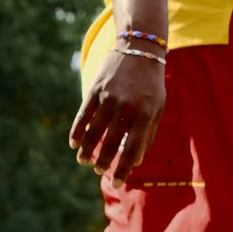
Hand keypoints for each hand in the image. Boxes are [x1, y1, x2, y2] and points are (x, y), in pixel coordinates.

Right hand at [71, 51, 166, 184]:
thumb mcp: (158, 107)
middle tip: (98, 171)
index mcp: (145, 114)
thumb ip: (148, 133)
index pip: (133, 149)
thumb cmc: (152, 83)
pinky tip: (74, 143)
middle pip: (110, 143)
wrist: (139, 48)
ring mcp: (109, 98)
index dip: (123, 169)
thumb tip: (136, 160)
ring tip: (83, 161)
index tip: (117, 183)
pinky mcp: (95, 90)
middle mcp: (127, 107)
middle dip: (103, 162)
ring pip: (93, 131)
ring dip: (86, 150)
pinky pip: (83, 115)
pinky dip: (77, 131)